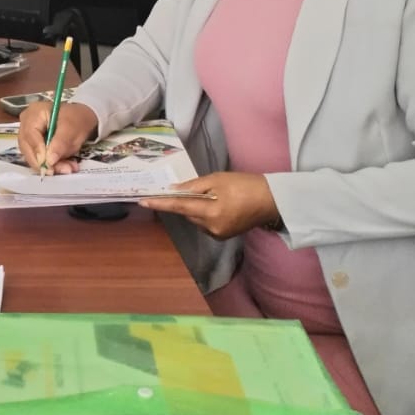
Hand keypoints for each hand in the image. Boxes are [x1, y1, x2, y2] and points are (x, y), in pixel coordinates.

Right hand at [18, 101, 97, 173]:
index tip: (48, 164)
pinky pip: (36, 157)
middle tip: (57, 171)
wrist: (81, 119)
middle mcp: (26, 122)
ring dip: (48, 165)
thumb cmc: (77, 118)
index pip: (30, 133)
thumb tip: (49, 161)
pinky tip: (63, 166)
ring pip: (31, 154)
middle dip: (42, 162)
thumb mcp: (73, 128)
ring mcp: (27, 133)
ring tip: (66, 168)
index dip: (38, 151)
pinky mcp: (32, 144)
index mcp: (35, 112)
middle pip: (26, 146)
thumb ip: (61, 143)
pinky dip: (50, 164)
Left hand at [139, 172, 278, 239]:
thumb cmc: (245, 185)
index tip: (143, 202)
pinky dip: (205, 214)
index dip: (160, 204)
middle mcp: (212, 227)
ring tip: (214, 195)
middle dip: (185, 202)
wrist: (271, 201)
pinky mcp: (223, 235)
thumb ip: (194, 186)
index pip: (180, 207)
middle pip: (188, 213)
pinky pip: (205, 224)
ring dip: (196, 208)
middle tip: (193, 188)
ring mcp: (218, 234)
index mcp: (211, 211)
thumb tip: (173, 190)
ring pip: (196, 219)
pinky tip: (219, 204)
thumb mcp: (218, 179)